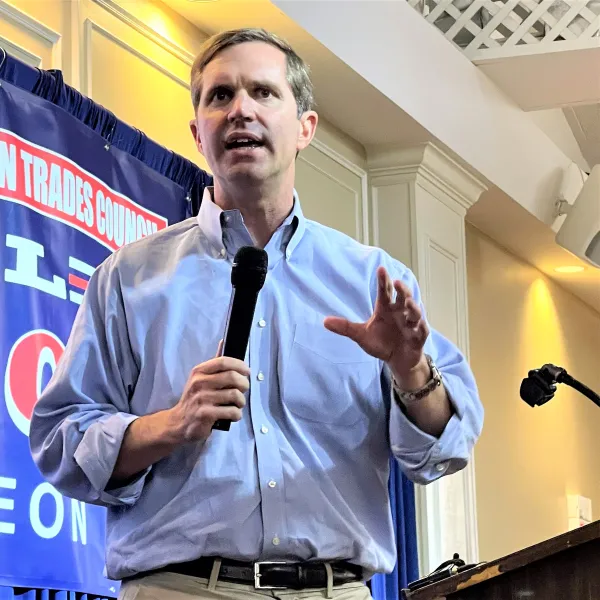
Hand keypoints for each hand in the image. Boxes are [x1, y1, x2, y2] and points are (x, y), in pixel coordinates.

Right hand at [168, 343, 249, 442]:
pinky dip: (237, 414)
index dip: (240, 365)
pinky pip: (231, 411)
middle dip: (244, 384)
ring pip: (235, 395)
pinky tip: (233, 415)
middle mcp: (199, 383)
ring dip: (241, 401)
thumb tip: (224, 341)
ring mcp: (201, 399)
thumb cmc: (195, 398)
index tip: (247, 372)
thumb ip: (214, 363)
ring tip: (238, 404)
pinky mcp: (205, 415)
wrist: (179, 422)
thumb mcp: (201, 378)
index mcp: (199, 371)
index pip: (224, 361)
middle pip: (233, 377)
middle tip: (243, 390)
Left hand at [324, 266, 428, 381]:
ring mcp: (410, 325)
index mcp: (386, 308)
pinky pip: (421, 331)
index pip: (385, 292)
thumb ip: (346, 327)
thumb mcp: (361, 335)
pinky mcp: (418, 338)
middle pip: (404, 297)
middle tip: (398, 282)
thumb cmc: (381, 342)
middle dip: (402, 290)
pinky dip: (421, 328)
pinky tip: (419, 325)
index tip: (381, 268)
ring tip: (409, 303)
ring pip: (415, 313)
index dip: (384, 281)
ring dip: (413, 307)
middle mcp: (400, 313)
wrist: (397, 360)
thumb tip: (324, 321)